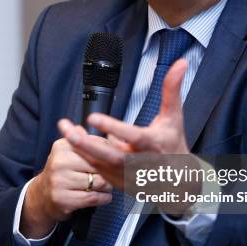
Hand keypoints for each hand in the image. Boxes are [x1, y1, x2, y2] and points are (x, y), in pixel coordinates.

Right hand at [20, 137, 112, 238]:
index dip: (110, 153)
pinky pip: (94, 198)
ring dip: (107, 186)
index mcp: (63, 146)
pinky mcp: (63, 199)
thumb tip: (108, 131)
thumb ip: (86, 139)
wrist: (41, 196)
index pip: (96, 145)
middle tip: (111, 175)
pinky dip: (104, 198)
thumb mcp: (69, 151)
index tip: (115, 158)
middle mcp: (59, 162)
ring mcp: (59, 181)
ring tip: (106, 186)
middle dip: (110, 172)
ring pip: (99, 182)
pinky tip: (104, 196)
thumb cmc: (63, 171)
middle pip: (100, 165)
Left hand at [58, 59, 200, 212]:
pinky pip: (99, 170)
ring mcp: (130, 174)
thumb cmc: (174, 143)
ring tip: (66, 132)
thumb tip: (180, 63)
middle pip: (112, 156)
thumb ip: (172, 89)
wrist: (178, 178)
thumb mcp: (174, 115)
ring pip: (101, 164)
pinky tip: (74, 142)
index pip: (133, 137)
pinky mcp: (121, 182)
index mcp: (154, 143)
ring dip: (82, 149)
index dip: (113, 127)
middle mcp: (142, 162)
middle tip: (69, 133)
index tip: (93, 118)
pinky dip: (85, 157)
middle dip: (88, 145)